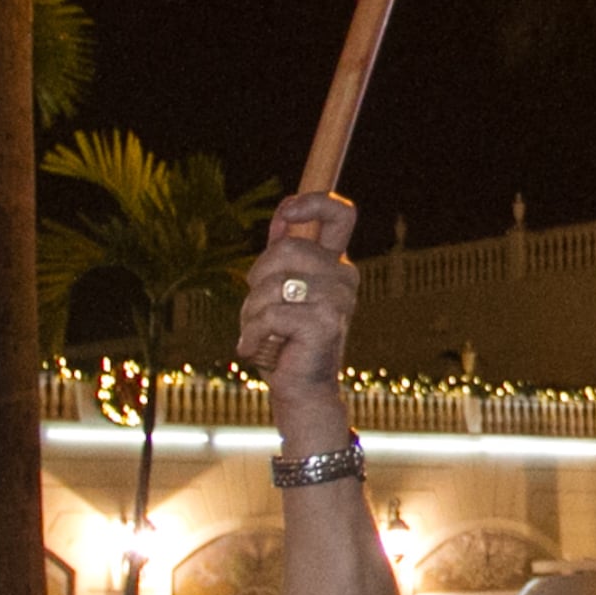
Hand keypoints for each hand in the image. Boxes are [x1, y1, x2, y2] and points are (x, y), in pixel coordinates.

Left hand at [235, 193, 359, 387]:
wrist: (301, 391)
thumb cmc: (286, 342)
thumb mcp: (278, 294)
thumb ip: (282, 259)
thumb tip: (281, 218)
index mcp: (335, 265)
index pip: (341, 215)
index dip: (313, 203)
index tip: (285, 213)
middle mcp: (344, 277)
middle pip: (285, 250)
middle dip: (257, 280)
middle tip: (260, 312)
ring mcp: (338, 299)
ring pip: (272, 284)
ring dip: (251, 314)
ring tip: (262, 336)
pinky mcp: (324, 322)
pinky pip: (271, 314)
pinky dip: (253, 335)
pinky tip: (259, 350)